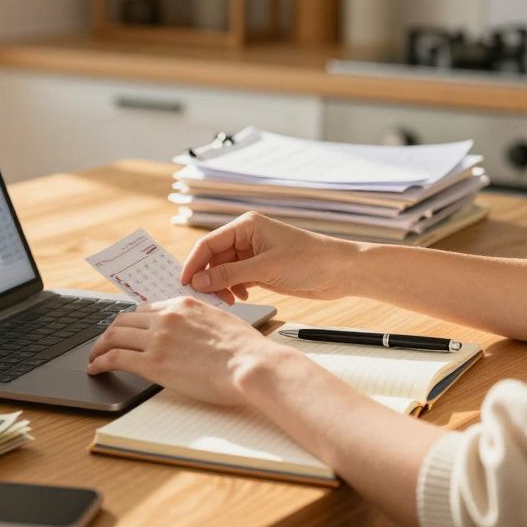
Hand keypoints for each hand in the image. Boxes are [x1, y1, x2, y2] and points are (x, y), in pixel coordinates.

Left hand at [86, 296, 294, 405]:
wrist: (249, 363)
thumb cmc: (245, 350)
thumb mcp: (221, 321)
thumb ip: (200, 322)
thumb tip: (195, 333)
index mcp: (183, 304)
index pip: (146, 309)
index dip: (131, 321)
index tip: (126, 330)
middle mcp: (166, 317)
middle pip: (124, 320)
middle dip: (110, 332)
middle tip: (103, 343)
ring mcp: (157, 338)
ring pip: (114, 336)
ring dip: (99, 347)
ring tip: (94, 358)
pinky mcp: (152, 362)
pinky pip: (115, 358)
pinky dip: (99, 362)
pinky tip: (95, 369)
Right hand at [180, 211, 360, 303]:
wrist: (342, 272)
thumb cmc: (311, 260)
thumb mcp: (266, 268)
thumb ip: (230, 275)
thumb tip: (199, 281)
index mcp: (246, 226)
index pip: (208, 243)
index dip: (194, 263)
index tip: (184, 283)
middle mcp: (247, 238)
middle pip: (214, 258)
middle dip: (208, 277)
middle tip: (204, 298)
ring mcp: (254, 254)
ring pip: (224, 271)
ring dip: (221, 286)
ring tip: (227, 301)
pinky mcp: (262, 269)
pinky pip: (237, 279)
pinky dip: (234, 289)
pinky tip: (241, 297)